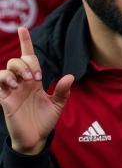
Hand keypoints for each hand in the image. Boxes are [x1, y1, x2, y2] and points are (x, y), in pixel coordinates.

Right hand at [0, 30, 73, 155]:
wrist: (35, 139)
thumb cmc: (44, 121)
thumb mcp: (58, 105)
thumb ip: (62, 91)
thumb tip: (70, 76)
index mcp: (34, 81)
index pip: (29, 58)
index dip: (25, 43)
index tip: (23, 28)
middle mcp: (22, 82)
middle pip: (18, 60)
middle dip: (28, 63)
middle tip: (37, 78)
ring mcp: (11, 90)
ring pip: (7, 68)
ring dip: (17, 69)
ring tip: (26, 82)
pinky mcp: (4, 98)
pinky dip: (5, 78)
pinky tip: (15, 85)